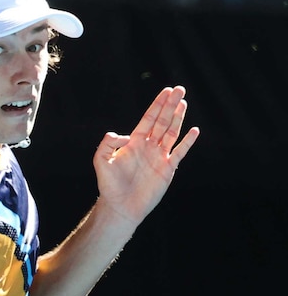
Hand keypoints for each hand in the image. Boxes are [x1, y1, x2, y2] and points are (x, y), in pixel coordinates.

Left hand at [92, 85, 199, 224]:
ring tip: (184, 103)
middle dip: (170, 105)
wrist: (120, 206)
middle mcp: (149, 147)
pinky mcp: (167, 169)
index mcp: (135, 142)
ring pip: (171, 133)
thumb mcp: (101, 160)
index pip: (148, 119)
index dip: (157, 105)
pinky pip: (179, 152)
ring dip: (178, 118)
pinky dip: (187, 142)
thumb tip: (123, 135)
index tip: (165, 91)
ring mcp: (159, 157)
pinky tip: (194, 130)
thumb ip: (107, 143)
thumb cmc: (109, 185)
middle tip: (179, 89)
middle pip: (162, 121)